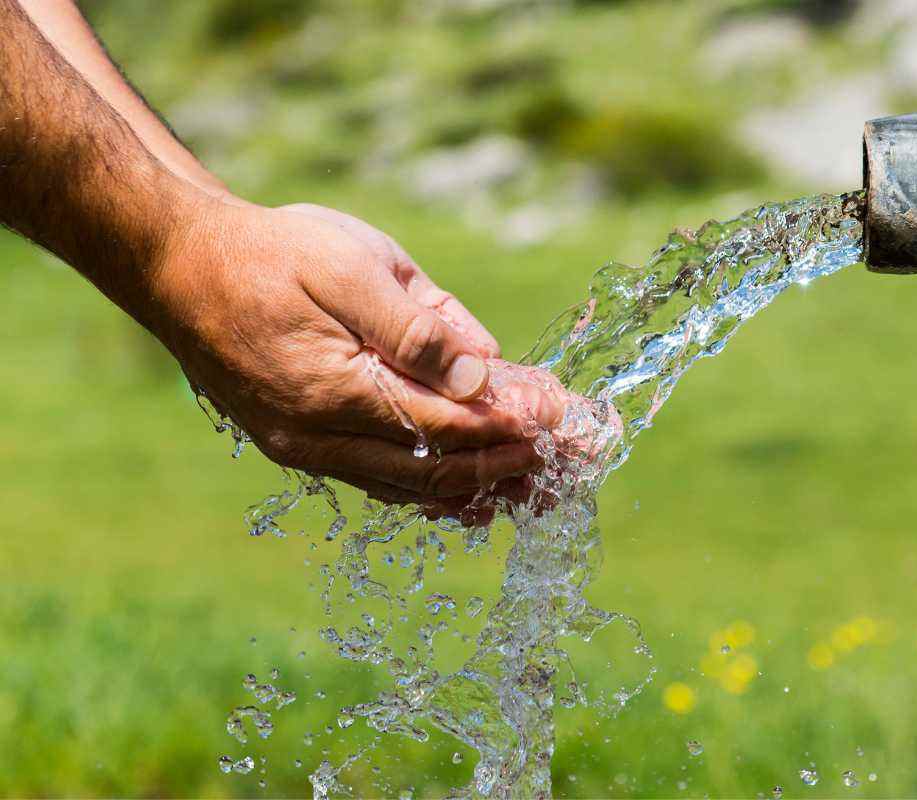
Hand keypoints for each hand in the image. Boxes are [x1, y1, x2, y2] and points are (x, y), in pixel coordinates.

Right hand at [149, 197, 562, 508]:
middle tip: (575, 458)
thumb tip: (483, 377)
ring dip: (483, 484)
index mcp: (335, 391)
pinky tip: (479, 492)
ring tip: (544, 482)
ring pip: (413, 488)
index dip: (513, 426)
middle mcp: (320, 439)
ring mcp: (309, 450)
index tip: (567, 419)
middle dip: (512, 463)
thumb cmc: (272, 253)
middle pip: (438, 471)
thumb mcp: (352, 265)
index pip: (448, 428)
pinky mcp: (304, 447)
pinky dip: (438, 488)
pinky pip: (384, 483)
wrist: (181, 267)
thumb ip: (417, 326)